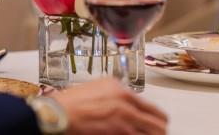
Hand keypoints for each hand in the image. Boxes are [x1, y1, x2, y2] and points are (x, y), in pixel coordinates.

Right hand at [51, 78, 167, 134]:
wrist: (59, 113)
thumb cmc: (72, 102)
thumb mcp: (99, 87)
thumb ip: (119, 95)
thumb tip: (130, 104)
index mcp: (123, 92)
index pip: (155, 111)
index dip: (158, 122)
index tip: (158, 127)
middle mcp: (127, 106)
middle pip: (159, 127)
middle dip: (159, 133)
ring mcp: (123, 124)